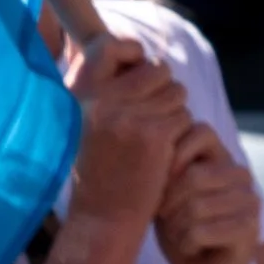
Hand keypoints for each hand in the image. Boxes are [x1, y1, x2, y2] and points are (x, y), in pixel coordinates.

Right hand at [66, 36, 192, 228]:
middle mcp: (101, 101)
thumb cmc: (98, 169)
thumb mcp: (86, 123)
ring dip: (174, 111)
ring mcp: (128, 116)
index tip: (136, 66)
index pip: (107, 45)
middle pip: (155, 68)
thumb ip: (105, 89)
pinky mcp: (154, 135)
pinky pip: (184, 116)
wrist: (101, 218)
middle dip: (162, 89)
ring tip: (153, 137)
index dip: (130, 50)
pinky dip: (180, 133)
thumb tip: (136, 51)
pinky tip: (162, 153)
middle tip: (150, 118)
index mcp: (79, 95)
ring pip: (176, 91)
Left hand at [154, 122, 263, 263]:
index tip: (158, 185)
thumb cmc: (181, 237)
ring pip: (196, 206)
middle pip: (193, 175)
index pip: (200, 130)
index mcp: (222, 160)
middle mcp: (241, 175)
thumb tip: (148, 145)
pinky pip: (202, 230)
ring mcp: (250, 200)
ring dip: (177, 229)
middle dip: (169, 205)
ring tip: (181, 237)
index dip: (172, 155)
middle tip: (169, 223)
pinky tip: (192, 250)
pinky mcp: (250, 228)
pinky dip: (186, 244)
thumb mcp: (166, 199)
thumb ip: (164, 172)